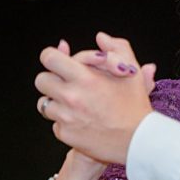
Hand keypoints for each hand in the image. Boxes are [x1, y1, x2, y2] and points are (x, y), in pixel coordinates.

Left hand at [35, 33, 156, 162]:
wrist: (138, 141)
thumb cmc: (136, 105)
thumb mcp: (131, 72)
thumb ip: (117, 48)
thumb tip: (100, 38)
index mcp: (85, 78)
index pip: (49, 58)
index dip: (52, 57)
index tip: (59, 61)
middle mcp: (71, 97)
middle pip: (41, 80)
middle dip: (52, 80)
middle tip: (67, 84)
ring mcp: (66, 117)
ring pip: (44, 104)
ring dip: (57, 102)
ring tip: (76, 105)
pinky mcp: (65, 135)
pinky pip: (54, 123)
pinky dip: (64, 122)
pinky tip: (82, 121)